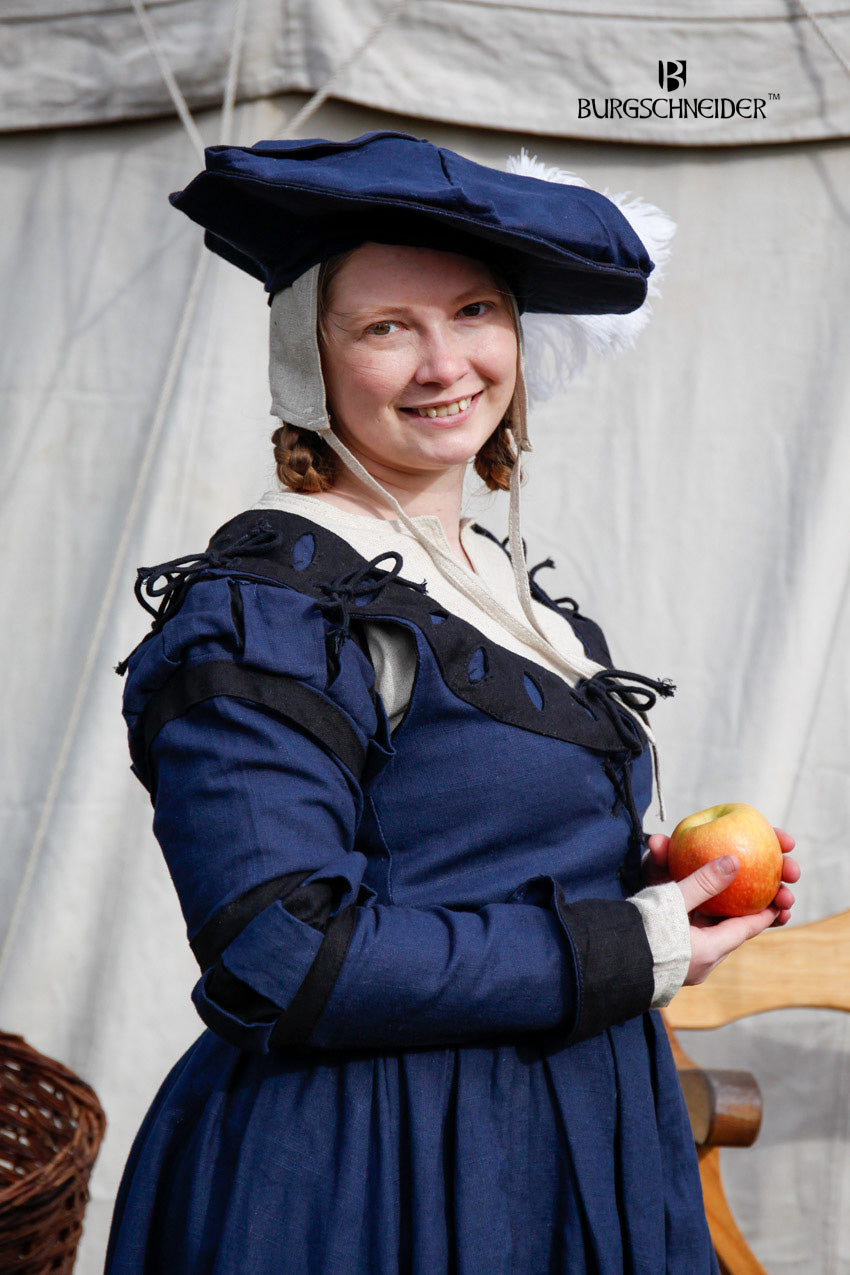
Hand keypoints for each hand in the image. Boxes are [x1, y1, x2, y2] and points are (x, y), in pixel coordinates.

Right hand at [645, 828, 799, 986]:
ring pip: (710, 938)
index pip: (746, 929)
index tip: (778, 899)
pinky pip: (693, 942)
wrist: (605, 962)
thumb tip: (733, 861)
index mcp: (707, 951)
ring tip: (725, 902)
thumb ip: (702, 882)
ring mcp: (684, 968)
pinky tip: (693, 914)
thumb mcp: (672, 901)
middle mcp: (700, 964)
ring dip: (718, 920)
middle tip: (752, 896)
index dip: (763, 912)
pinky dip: (698, 925)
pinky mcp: (669, 967)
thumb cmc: (639, 932)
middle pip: (730, 934)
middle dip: (742, 915)